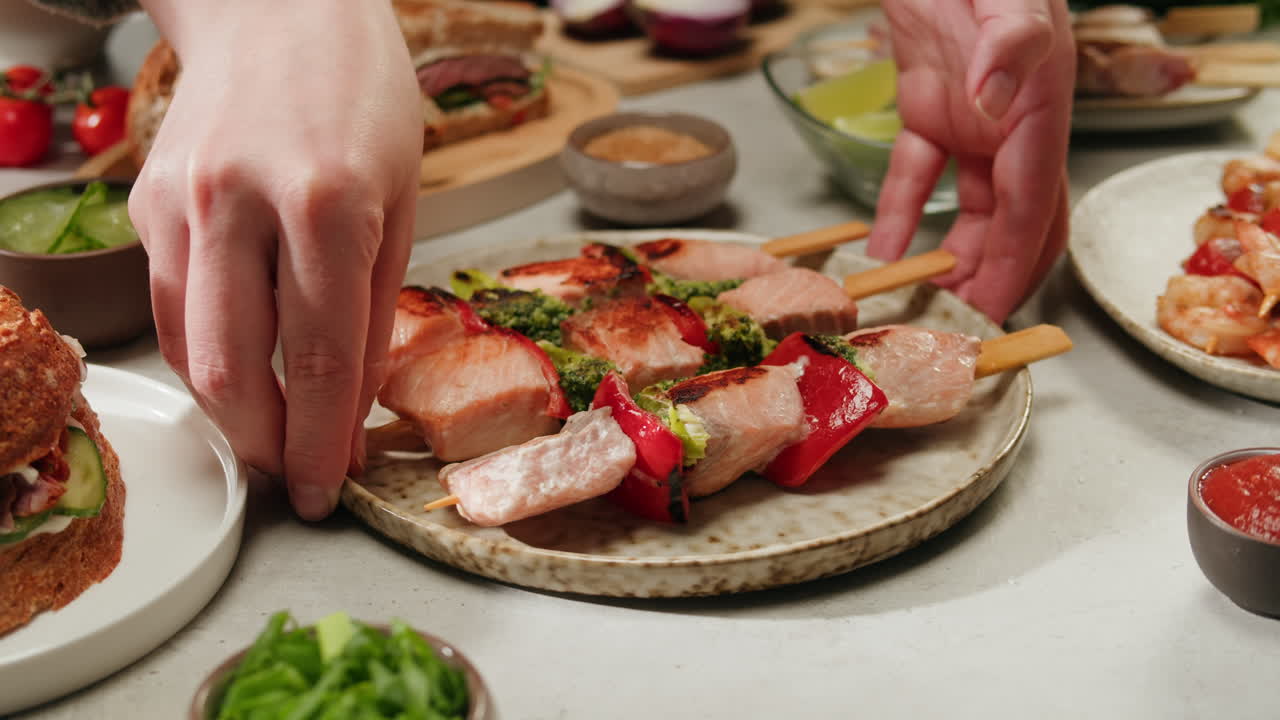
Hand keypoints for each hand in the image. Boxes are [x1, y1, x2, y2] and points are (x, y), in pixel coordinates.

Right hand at [130, 0, 422, 518]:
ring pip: (188, 347)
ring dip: (228, 413)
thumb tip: (352, 398)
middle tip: (294, 480)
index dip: (321, 441)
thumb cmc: (363, 98)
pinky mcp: (147, 202)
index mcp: (327, 204)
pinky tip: (237, 376)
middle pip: (235, 368)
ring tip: (269, 439)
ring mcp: (183, 202)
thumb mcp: (401, 198)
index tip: (327, 489)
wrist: (277, 7)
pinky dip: (202, 356)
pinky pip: (170, 306)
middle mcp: (242, 204)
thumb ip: (376, 304)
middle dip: (266, 445)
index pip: (319, 359)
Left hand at [866, 0, 1074, 323]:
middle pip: (1013, 220)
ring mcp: (971, 118)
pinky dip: (901, 212)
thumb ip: (1008, 43)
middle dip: (993, 276)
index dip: (1015, 263)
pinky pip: (917, 173)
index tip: (993, 311)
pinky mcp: (928, 105)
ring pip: (970, 207)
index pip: (1033, 205)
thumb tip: (992, 102)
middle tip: (962, 325)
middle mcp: (1010, 123)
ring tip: (924, 300)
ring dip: (951, 255)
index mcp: (1038, 108)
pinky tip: (882, 250)